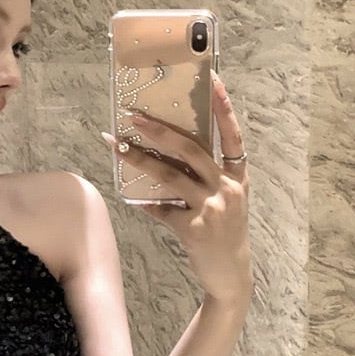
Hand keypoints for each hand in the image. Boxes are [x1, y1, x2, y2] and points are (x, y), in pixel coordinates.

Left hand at [103, 73, 251, 305]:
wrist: (230, 276)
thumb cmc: (224, 233)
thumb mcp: (225, 201)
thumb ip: (206, 178)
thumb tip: (166, 153)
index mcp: (238, 177)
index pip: (233, 134)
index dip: (224, 106)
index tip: (213, 78)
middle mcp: (227, 189)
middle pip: (191, 149)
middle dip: (160, 130)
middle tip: (134, 115)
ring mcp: (211, 209)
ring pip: (170, 176)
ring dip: (140, 159)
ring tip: (117, 145)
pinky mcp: (194, 230)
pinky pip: (161, 210)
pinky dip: (146, 204)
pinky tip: (133, 200)